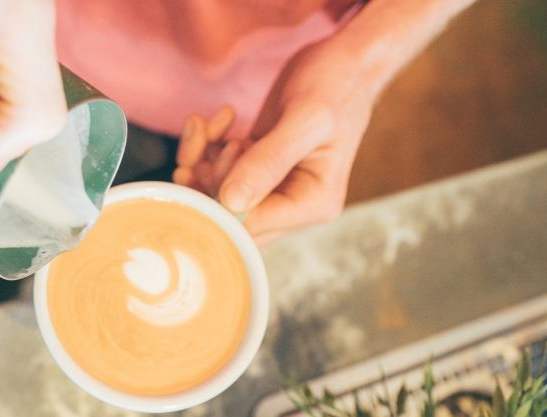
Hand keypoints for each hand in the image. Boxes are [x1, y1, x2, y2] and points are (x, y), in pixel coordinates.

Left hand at [174, 39, 373, 243]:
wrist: (346, 60)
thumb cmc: (336, 84)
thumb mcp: (307, 119)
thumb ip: (269, 161)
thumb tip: (231, 202)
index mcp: (313, 203)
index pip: (251, 226)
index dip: (219, 200)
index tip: (217, 156)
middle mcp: (293, 204)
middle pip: (229, 219)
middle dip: (205, 182)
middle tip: (209, 140)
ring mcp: (273, 187)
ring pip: (216, 195)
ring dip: (200, 161)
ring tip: (207, 124)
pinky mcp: (257, 167)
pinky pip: (218, 172)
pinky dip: (207, 147)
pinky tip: (220, 119)